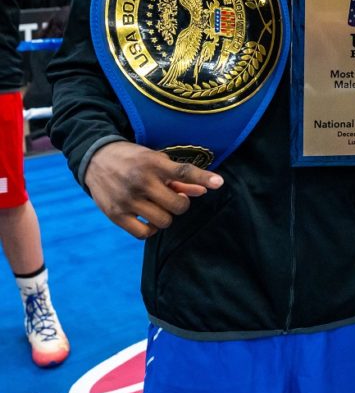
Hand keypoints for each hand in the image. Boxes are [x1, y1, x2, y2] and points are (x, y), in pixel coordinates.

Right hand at [84, 140, 223, 239]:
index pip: (183, 172)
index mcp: (153, 163)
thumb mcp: (156, 160)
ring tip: (158, 206)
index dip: (203, 177)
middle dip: (181, 204)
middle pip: (178, 205)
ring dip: (166, 216)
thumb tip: (204, 190)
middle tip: (174, 198)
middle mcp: (141, 181)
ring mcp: (128, 200)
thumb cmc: (134, 160)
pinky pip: (144, 234)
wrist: (96, 159)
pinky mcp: (116, 215)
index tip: (219, 183)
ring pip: (163, 221)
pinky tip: (148, 219)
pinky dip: (151, 229)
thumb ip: (180, 177)